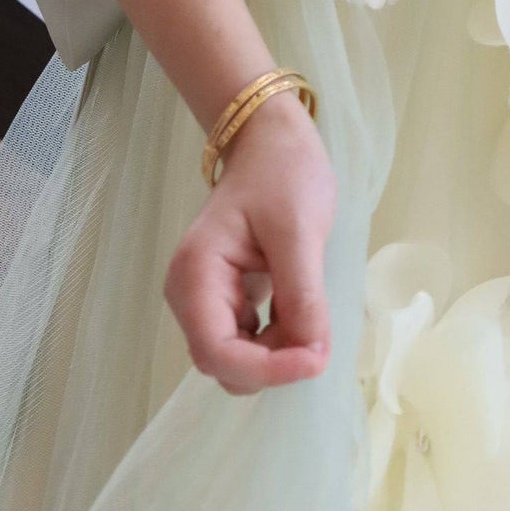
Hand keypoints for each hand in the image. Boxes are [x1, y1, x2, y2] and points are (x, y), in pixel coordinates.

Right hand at [165, 87, 337, 393]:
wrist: (272, 141)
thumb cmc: (283, 173)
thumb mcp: (299, 230)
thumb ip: (303, 296)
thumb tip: (314, 357)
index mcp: (195, 274)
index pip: (218, 351)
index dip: (266, 370)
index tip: (316, 361)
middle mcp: (189, 295)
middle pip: (224, 364)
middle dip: (273, 364)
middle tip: (319, 337)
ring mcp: (204, 300)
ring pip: (236, 361)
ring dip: (277, 356)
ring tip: (311, 318)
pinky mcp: (225, 301)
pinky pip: (246, 343)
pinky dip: (276, 343)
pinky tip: (298, 315)